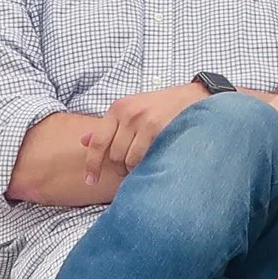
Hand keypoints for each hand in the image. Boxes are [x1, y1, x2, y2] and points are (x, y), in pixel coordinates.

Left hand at [81, 83, 207, 183]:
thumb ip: (109, 127)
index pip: (97, 141)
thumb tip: (83, 140)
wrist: (194, 98)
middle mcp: (127, 113)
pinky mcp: (156, 128)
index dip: (92, 164)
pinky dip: (144, 166)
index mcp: (117, 108)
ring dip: (132, 169)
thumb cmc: (161, 108)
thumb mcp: (132, 110)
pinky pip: (142, 159)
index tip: (90, 180)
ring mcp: (142, 120)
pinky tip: (152, 162)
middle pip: (112, 155)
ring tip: (143, 165)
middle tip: (129, 170)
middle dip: (119, 168)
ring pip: (126, 160)